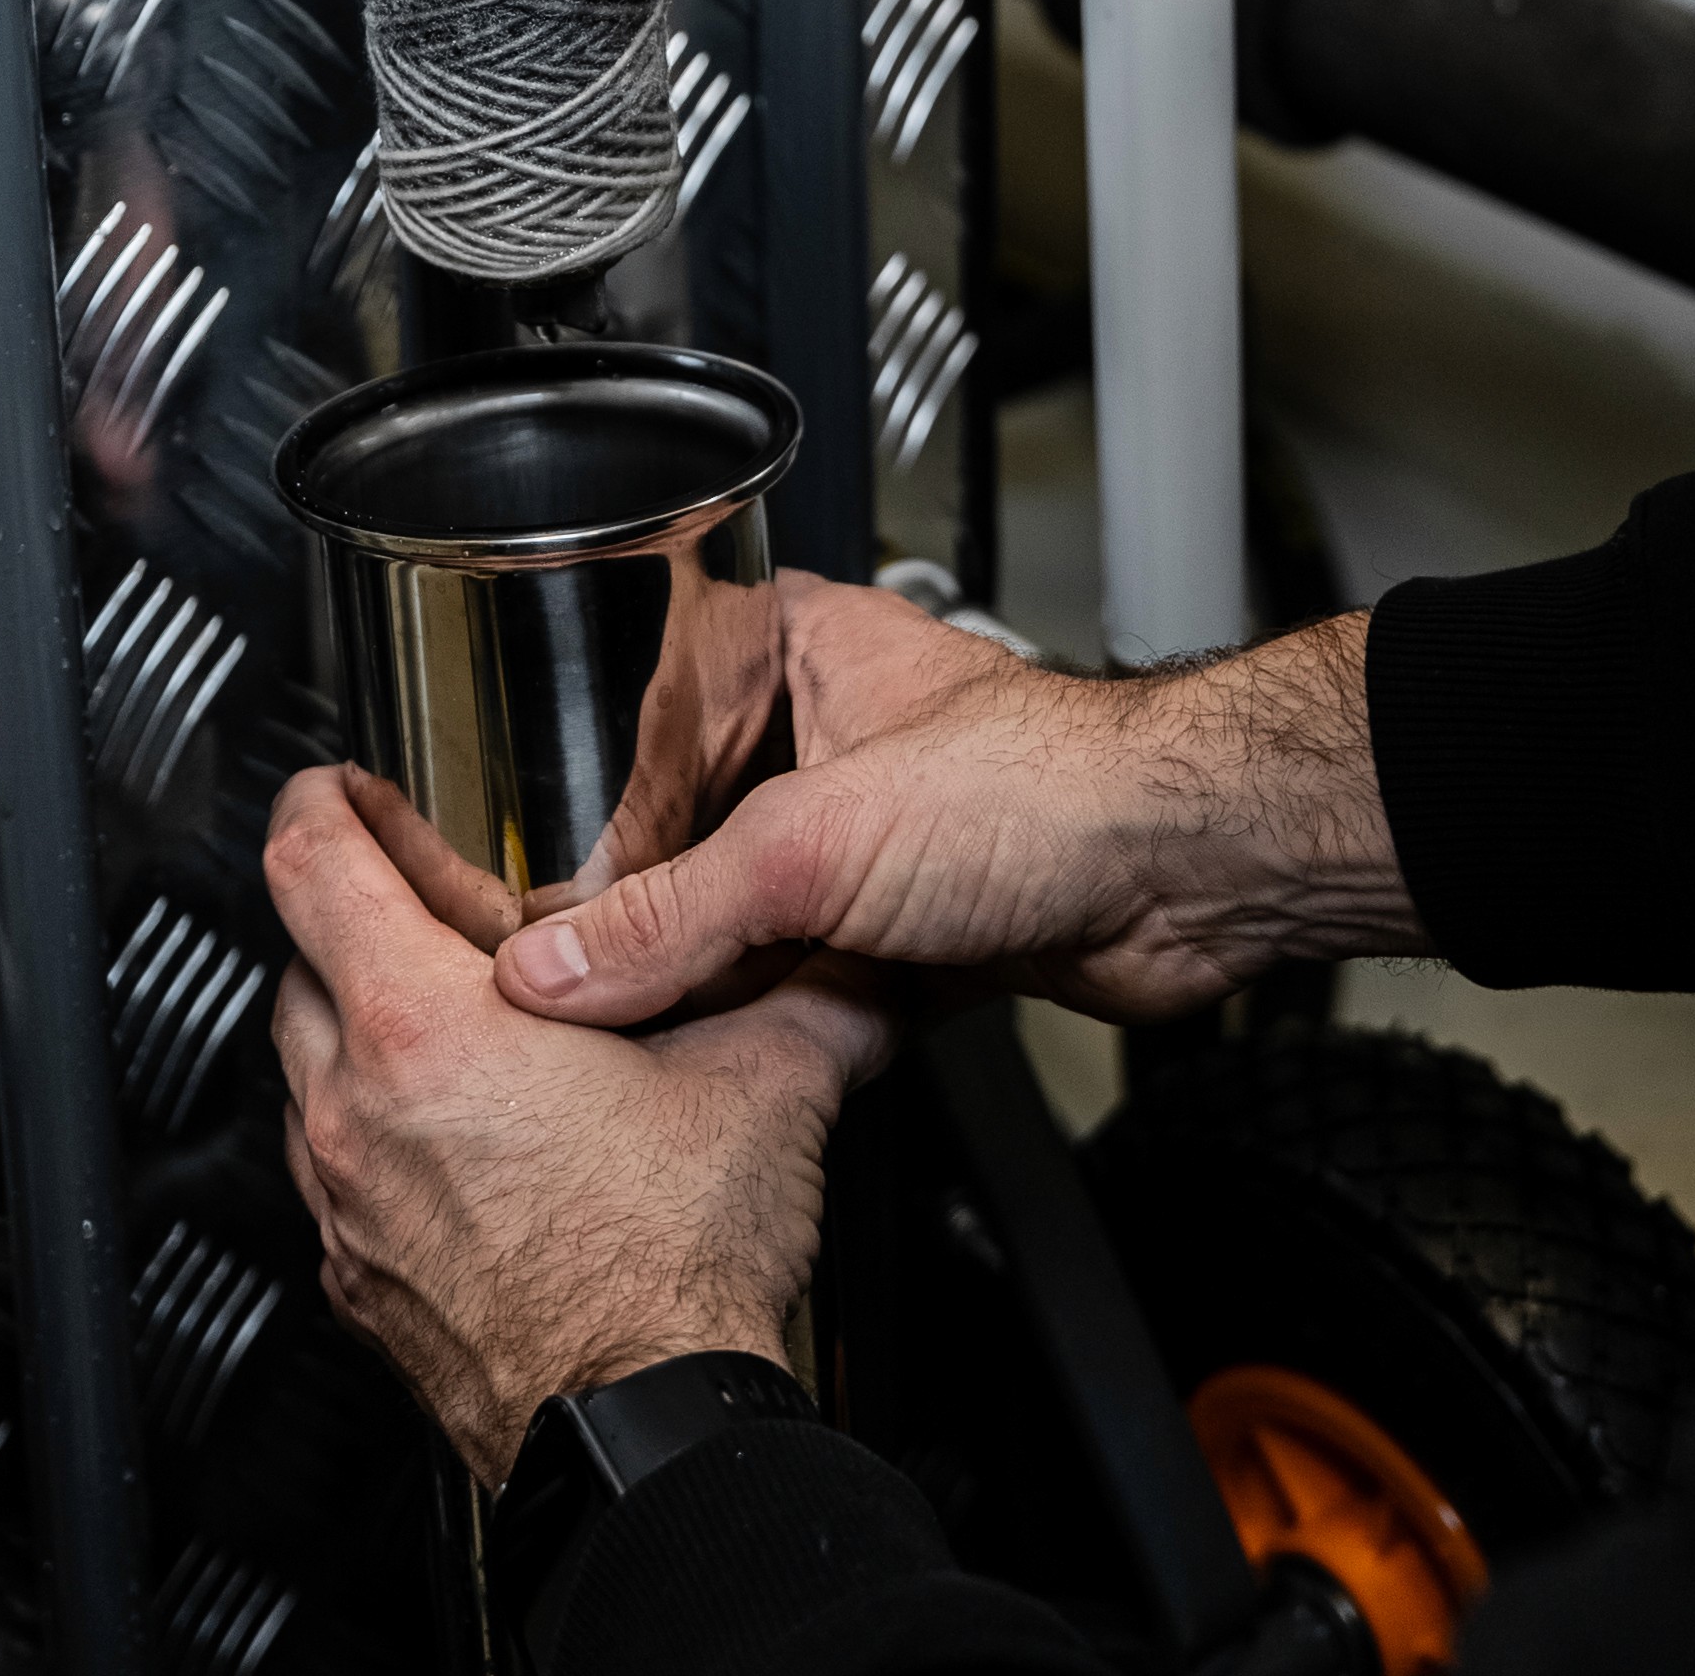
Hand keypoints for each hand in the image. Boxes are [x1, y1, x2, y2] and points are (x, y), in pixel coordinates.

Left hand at [267, 763, 887, 1482]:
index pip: (308, 856)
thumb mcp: (763, 1081)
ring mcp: (349, 1200)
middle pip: (300, 958)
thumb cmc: (673, 1270)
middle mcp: (360, 1104)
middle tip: (434, 917)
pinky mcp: (360, 1281)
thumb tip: (850, 952)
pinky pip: (335, 1174)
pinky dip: (375, 1138)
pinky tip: (463, 1149)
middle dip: (361, 922)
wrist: (644, 1434)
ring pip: (309, 1071)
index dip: (323, 798)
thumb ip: (799, 989)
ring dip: (361, 1035)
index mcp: (428, 1022)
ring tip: (454, 1034)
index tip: (343, 787)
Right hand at [493, 586, 1421, 1032]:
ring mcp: (869, 828)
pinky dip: (764, 1012)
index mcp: (793, 643)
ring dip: (698, 961)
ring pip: (744, 903)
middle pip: (684, 813)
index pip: (642, 689)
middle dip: (629, 885)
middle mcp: (826, 728)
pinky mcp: (909, 923)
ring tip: (606, 1014)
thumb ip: (669, 918)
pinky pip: (803, 972)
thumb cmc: (1048, 785)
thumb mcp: (809, 847)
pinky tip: (708, 1050)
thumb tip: (550, 972)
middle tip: (544, 947)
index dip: (575, 760)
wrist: (1187, 879)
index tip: (507, 833)